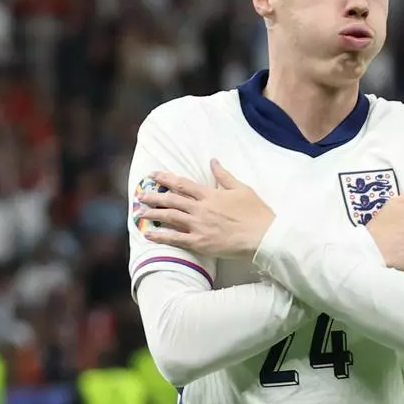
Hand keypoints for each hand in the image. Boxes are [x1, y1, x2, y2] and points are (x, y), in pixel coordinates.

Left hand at [136, 160, 274, 259]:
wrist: (264, 236)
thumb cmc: (256, 213)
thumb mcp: (242, 189)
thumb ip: (224, 176)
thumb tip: (213, 161)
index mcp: (210, 195)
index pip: (182, 184)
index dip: (165, 178)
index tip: (153, 175)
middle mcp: (201, 208)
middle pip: (171, 200)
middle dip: (153, 196)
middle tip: (140, 194)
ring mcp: (199, 226)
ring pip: (170, 217)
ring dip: (153, 214)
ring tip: (139, 213)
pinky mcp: (200, 242)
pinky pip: (176, 239)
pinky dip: (161, 236)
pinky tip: (148, 234)